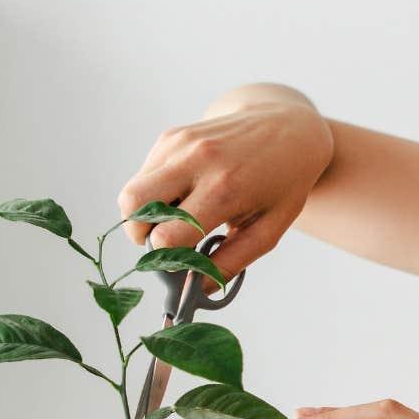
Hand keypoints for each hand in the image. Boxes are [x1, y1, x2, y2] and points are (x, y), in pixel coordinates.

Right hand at [116, 100, 333, 293]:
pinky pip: (143, 176)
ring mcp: (181, 144)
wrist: (288, 128)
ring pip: (130, 192)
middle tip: (164, 243)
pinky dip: (152, 194)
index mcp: (225, 189)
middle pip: (133, 207)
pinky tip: (183, 195)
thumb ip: (230, 263)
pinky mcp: (171, 136)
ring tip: (175, 220)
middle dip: (140, 236)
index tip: (181, 261)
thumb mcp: (268, 230)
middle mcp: (198, 161)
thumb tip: (194, 289)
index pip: (166, 235)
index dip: (167, 257)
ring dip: (142, 216)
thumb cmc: (282, 184)